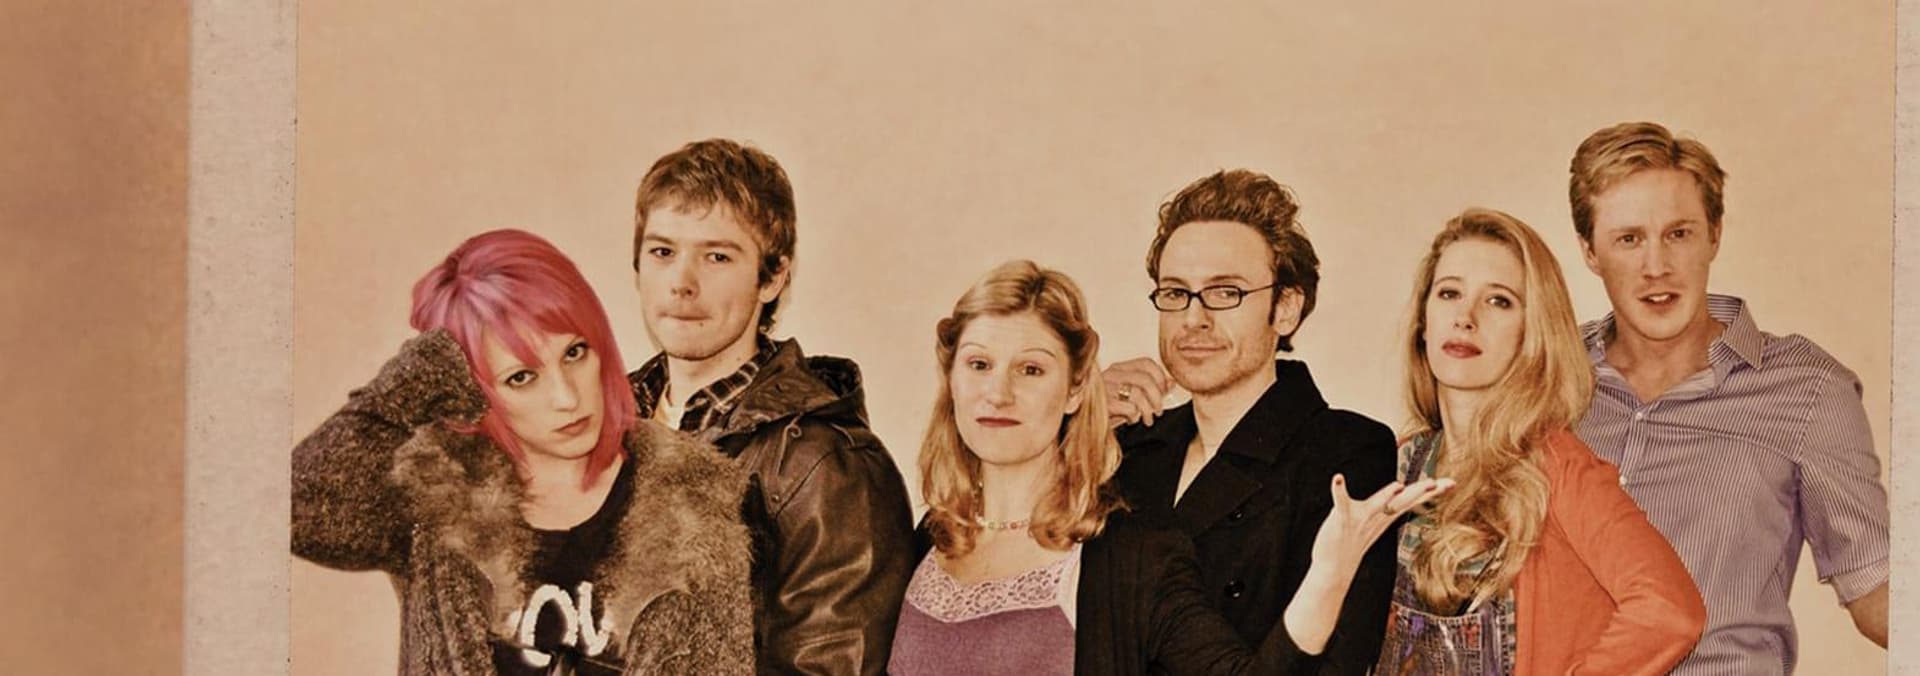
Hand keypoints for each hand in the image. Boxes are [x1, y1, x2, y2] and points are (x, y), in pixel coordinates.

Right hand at [1103, 357, 1170, 427]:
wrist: (1084, 423)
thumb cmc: (1108, 407)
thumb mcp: (1129, 394)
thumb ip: (1150, 387)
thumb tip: (1171, 383)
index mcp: (1119, 368)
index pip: (1146, 363)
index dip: (1160, 377)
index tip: (1164, 391)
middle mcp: (1112, 374)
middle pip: (1145, 379)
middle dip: (1157, 397)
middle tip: (1158, 410)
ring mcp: (1106, 388)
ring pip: (1139, 394)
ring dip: (1148, 410)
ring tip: (1147, 419)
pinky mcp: (1104, 404)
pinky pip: (1129, 408)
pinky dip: (1135, 417)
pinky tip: (1131, 420)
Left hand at [1309, 474, 1453, 583]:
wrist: (1336, 566)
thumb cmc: (1354, 538)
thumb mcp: (1377, 520)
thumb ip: (1389, 505)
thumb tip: (1401, 490)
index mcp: (1386, 514)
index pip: (1412, 500)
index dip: (1431, 491)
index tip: (1451, 483)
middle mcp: (1377, 516)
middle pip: (1401, 501)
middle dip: (1418, 492)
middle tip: (1436, 483)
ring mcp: (1360, 518)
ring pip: (1378, 504)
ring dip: (1387, 495)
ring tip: (1398, 486)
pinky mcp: (1342, 519)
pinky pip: (1341, 503)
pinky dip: (1339, 490)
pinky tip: (1337, 479)